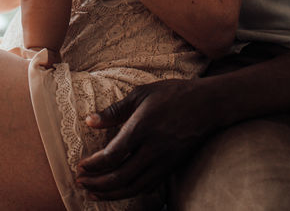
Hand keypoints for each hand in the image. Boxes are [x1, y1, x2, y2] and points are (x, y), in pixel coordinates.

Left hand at [75, 78, 217, 199]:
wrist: (209, 105)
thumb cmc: (173, 94)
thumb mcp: (141, 94)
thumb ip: (114, 111)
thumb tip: (89, 121)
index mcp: (142, 128)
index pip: (112, 156)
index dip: (93, 165)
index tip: (80, 167)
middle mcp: (153, 149)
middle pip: (121, 177)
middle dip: (97, 185)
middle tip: (81, 184)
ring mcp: (165, 161)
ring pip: (135, 187)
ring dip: (111, 194)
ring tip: (94, 194)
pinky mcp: (172, 167)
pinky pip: (149, 186)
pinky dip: (131, 192)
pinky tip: (120, 190)